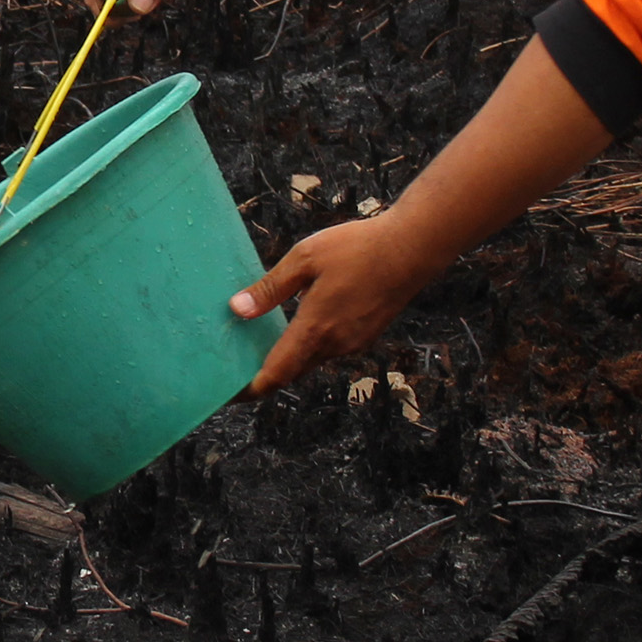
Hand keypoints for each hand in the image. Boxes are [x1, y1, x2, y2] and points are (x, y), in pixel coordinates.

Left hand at [233, 215, 446, 394]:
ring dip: (289, 357)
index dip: (250, 389)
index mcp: (314, 330)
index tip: (229, 392)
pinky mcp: (366, 335)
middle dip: (266, 373)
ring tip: (264, 340)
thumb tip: (237, 309)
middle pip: (291, 371)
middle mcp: (334, 345)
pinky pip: (330, 348)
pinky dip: (310, 344)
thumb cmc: (358, 249)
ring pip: (312, 360)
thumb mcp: (304, 259)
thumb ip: (270, 288)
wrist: (412, 249)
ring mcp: (353, 343)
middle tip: (238, 363)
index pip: (275, 375)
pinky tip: (301, 323)